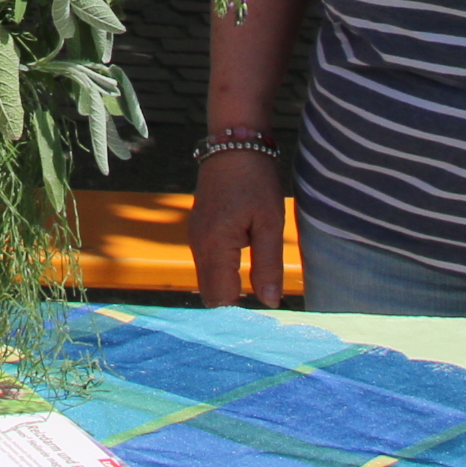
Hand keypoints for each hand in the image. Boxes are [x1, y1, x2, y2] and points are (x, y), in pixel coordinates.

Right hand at [189, 148, 286, 307]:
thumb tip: (269, 302)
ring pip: (207, 280)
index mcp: (215, 246)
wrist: (233, 143)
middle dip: (232, 307)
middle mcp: (198, 245)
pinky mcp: (198, 230)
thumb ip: (268, 265)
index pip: (220, 299)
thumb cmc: (256, 179)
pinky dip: (223, 274)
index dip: (239, 315)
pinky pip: (207, 264)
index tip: (260, 323)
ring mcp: (195, 237)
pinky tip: (244, 272)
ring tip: (256, 293)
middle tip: (262, 311)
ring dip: (228, 289)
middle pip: (210, 294)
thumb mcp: (270, 222)